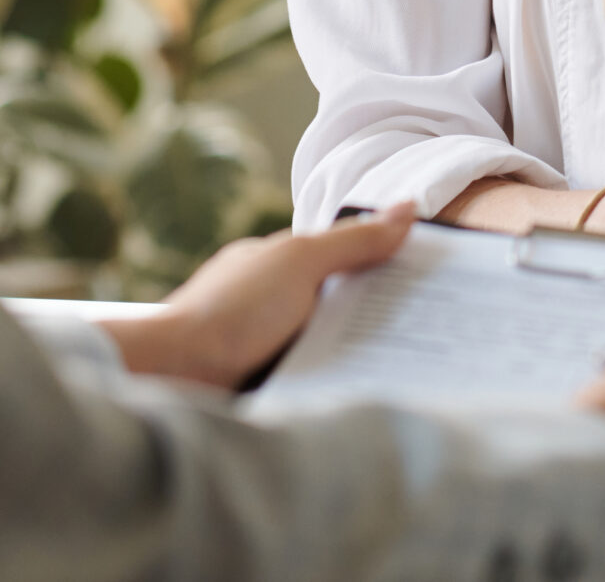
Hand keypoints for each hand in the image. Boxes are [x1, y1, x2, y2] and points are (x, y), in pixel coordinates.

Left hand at [99, 201, 416, 386]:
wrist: (171, 378)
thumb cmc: (230, 312)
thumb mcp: (300, 262)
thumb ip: (353, 240)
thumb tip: (408, 207)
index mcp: (279, 266)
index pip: (345, 260)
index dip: (385, 268)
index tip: (430, 283)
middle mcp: (274, 305)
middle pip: (342, 306)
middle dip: (380, 318)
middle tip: (432, 330)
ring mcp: (267, 348)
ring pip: (331, 348)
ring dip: (360, 357)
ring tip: (414, 370)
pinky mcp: (267, 388)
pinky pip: (315, 383)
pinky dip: (336, 386)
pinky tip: (366, 396)